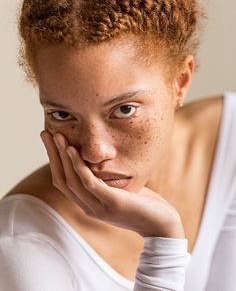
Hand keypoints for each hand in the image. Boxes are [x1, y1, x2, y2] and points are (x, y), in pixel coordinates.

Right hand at [40, 129, 184, 237]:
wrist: (162, 224)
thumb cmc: (142, 204)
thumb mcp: (118, 190)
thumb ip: (105, 179)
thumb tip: (99, 161)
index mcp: (88, 203)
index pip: (63, 182)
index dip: (54, 161)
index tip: (50, 141)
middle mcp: (88, 207)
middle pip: (62, 179)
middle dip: (52, 155)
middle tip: (46, 134)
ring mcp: (99, 207)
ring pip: (72, 180)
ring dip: (62, 157)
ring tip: (58, 137)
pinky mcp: (112, 203)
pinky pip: (89, 182)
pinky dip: (78, 166)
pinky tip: (74, 150)